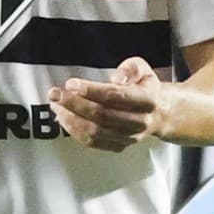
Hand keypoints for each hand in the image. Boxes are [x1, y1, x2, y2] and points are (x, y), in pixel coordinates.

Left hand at [48, 57, 166, 151]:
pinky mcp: (120, 146)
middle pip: (101, 115)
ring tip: (56, 106)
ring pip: (95, 132)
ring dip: (71, 119)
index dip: (91, 90)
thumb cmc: (145, 86)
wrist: (159, 113)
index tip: (70, 84)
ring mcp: (130, 137)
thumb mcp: (142, 68)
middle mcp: (140, 122)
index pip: (114, 96)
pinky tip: (64, 118)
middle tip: (54, 94)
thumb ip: (130, 68)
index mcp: (147, 100)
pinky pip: (94, 143)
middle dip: (74, 104)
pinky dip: (75, 131)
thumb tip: (116, 78)